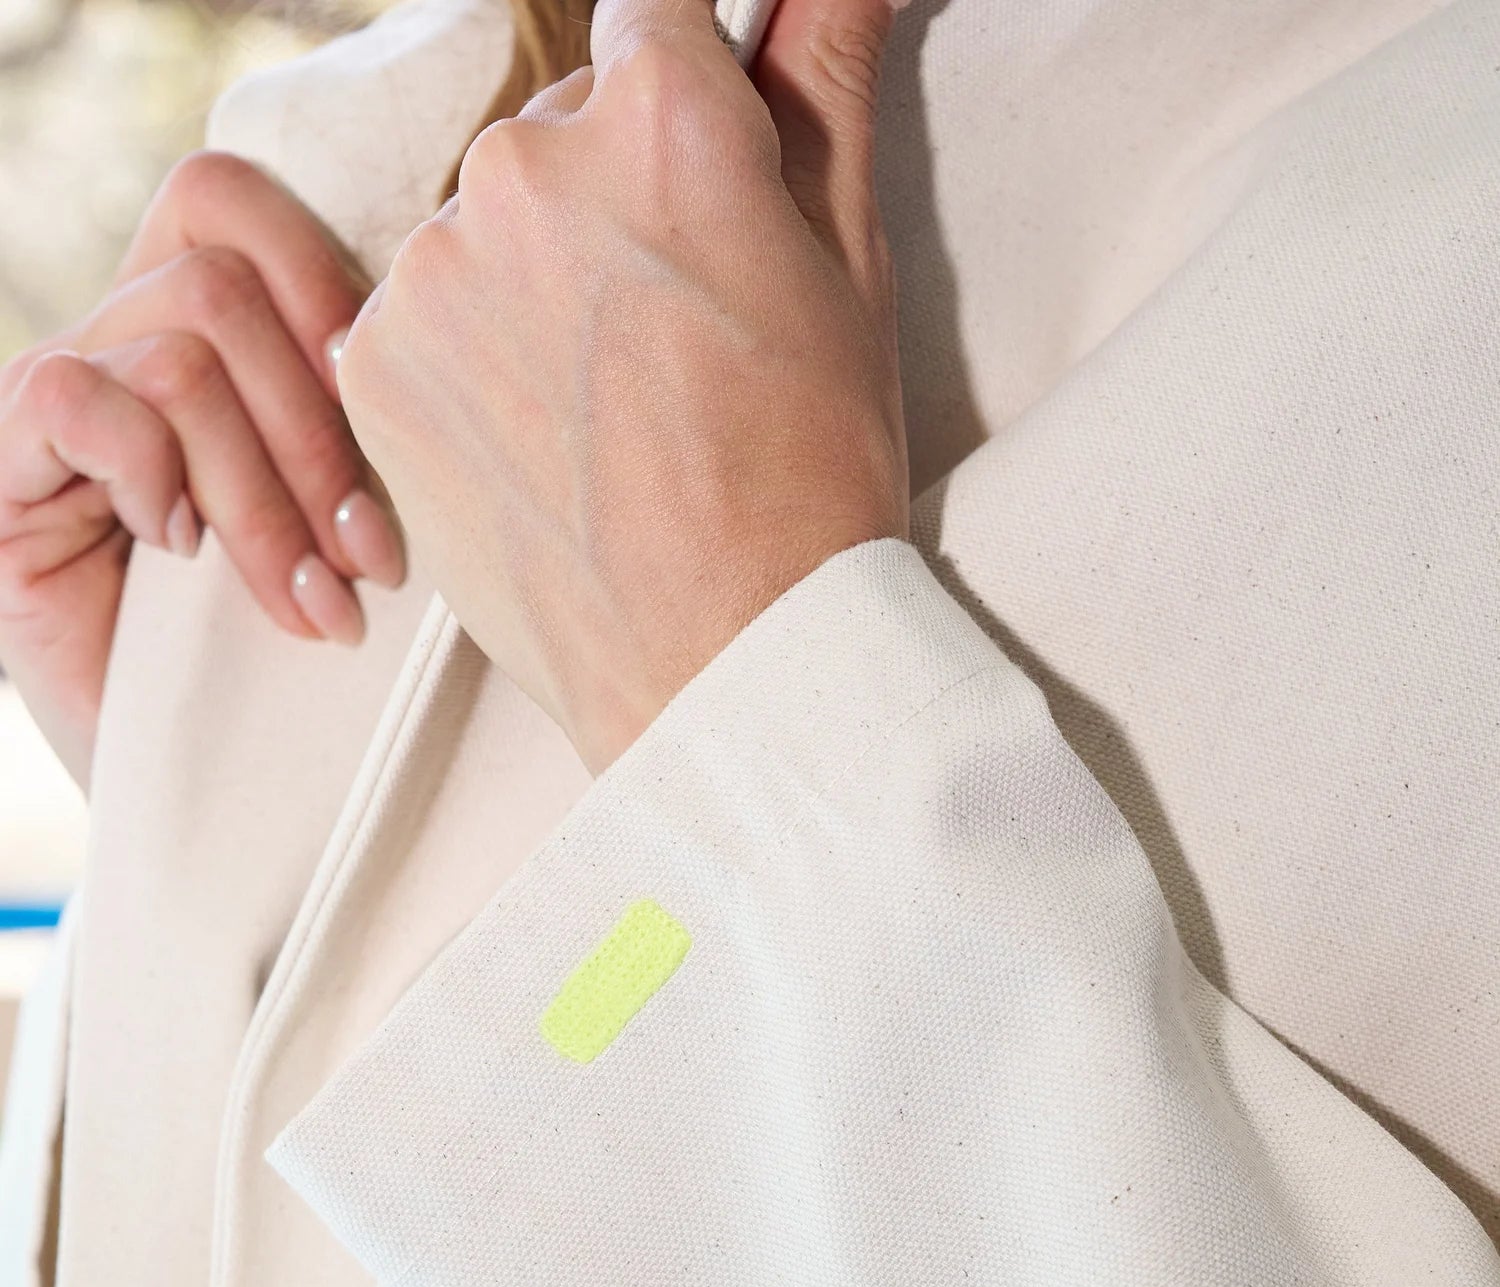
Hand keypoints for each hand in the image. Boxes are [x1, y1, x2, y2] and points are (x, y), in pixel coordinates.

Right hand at [0, 150, 405, 789]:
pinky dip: (151, 477)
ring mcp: (50, 407)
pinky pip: (74, 400)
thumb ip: (354, 433)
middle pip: (220, 283)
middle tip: (371, 565)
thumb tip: (430, 370)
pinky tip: (180, 556)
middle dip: (319, 437)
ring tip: (307, 606)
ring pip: (176, 360)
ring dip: (264, 496)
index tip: (397, 413)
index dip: (321, 278)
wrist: (197, 796)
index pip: (229, 200)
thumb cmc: (286, 666)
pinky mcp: (3, 476)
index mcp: (191, 332)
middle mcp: (111, 346)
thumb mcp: (342, 530)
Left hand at [336, 0, 908, 776]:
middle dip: (608, 200)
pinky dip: (467, 362)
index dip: (682, 108)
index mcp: (662, 121)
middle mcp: (524, 167)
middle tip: (670, 336)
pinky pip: (418, 319)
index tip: (696, 180)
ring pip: (481, 227)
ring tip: (606, 409)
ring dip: (528, 283)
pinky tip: (543, 443)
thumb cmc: (808, 482)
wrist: (721, 664)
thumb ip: (825, 82)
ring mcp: (432, 271)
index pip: (652, 21)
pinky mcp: (374, 368)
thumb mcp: (851, 272)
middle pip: (557, 129)